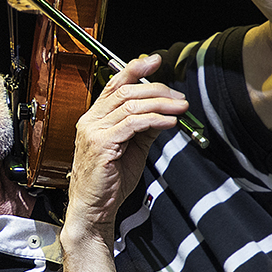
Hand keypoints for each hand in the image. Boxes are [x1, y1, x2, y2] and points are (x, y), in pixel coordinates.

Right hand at [64, 53, 187, 236]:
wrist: (93, 209)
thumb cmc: (108, 183)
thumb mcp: (131, 149)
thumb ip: (144, 128)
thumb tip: (164, 113)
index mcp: (94, 118)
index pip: (114, 84)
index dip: (135, 69)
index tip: (154, 61)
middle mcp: (91, 121)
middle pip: (126, 91)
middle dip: (157, 89)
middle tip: (179, 97)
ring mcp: (94, 131)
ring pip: (132, 105)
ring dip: (161, 104)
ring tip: (180, 109)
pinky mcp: (102, 144)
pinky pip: (133, 124)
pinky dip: (155, 120)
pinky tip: (169, 123)